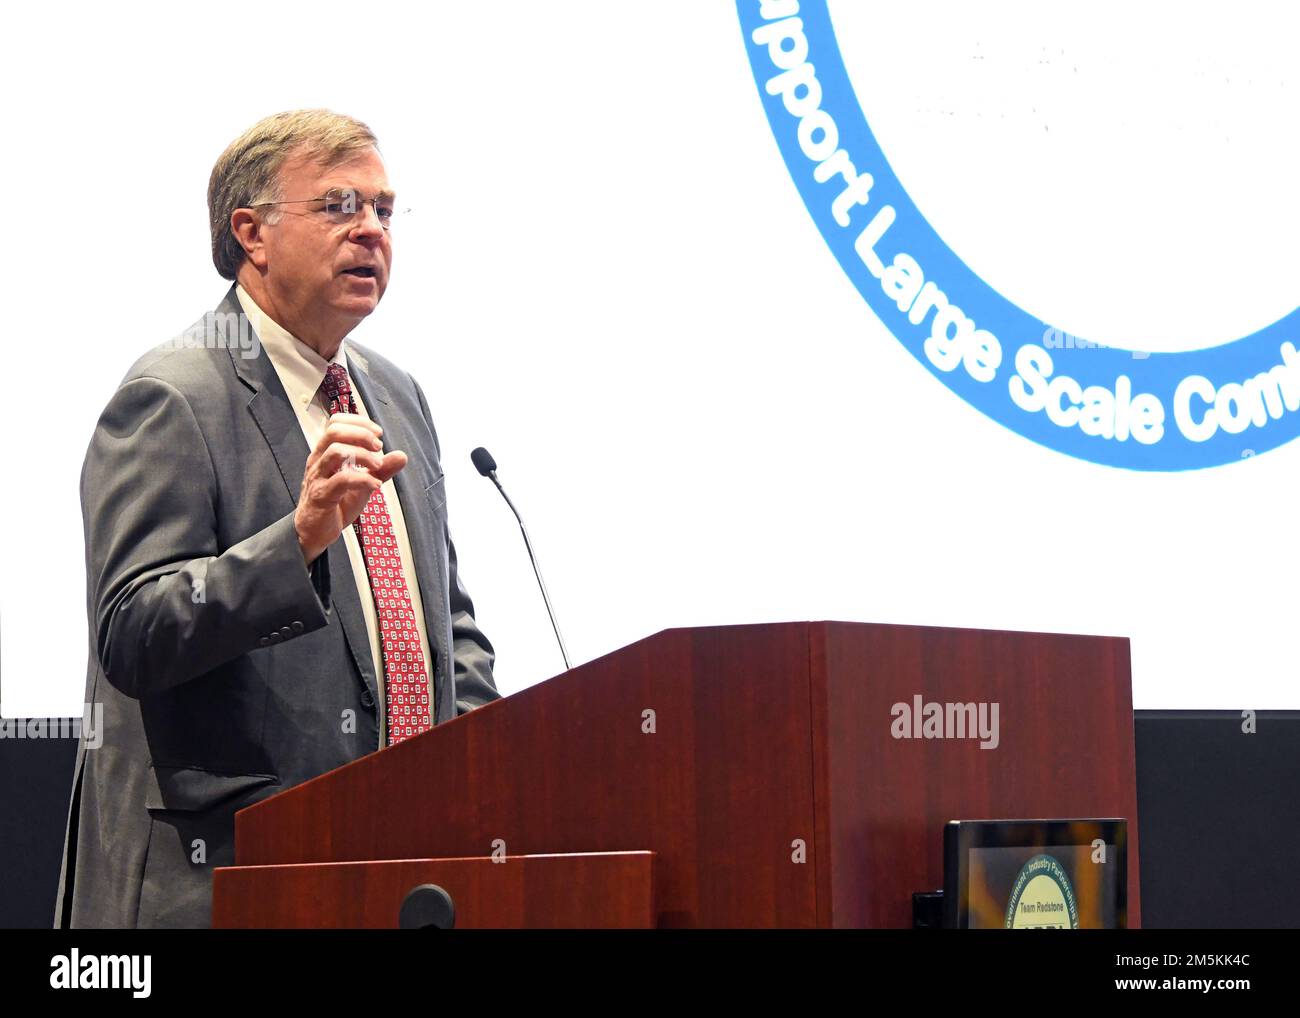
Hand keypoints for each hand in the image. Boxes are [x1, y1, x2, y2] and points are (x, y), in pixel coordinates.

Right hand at [295, 413, 407, 563]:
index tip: (377, 434)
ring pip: (336, 451)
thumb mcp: (363, 483)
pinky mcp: (321, 496)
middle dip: (361, 434)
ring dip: (363, 455)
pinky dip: (363, 479)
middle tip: (378, 447)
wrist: (315, 532)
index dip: (358, 422)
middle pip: (334, 431)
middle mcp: (319, 460)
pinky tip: (375, 485)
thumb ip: (381, 469)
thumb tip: (401, 455)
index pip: (335, 422)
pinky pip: (341, 480)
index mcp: (326, 452)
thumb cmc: (335, 504)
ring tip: (378, 465)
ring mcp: (318, 477)